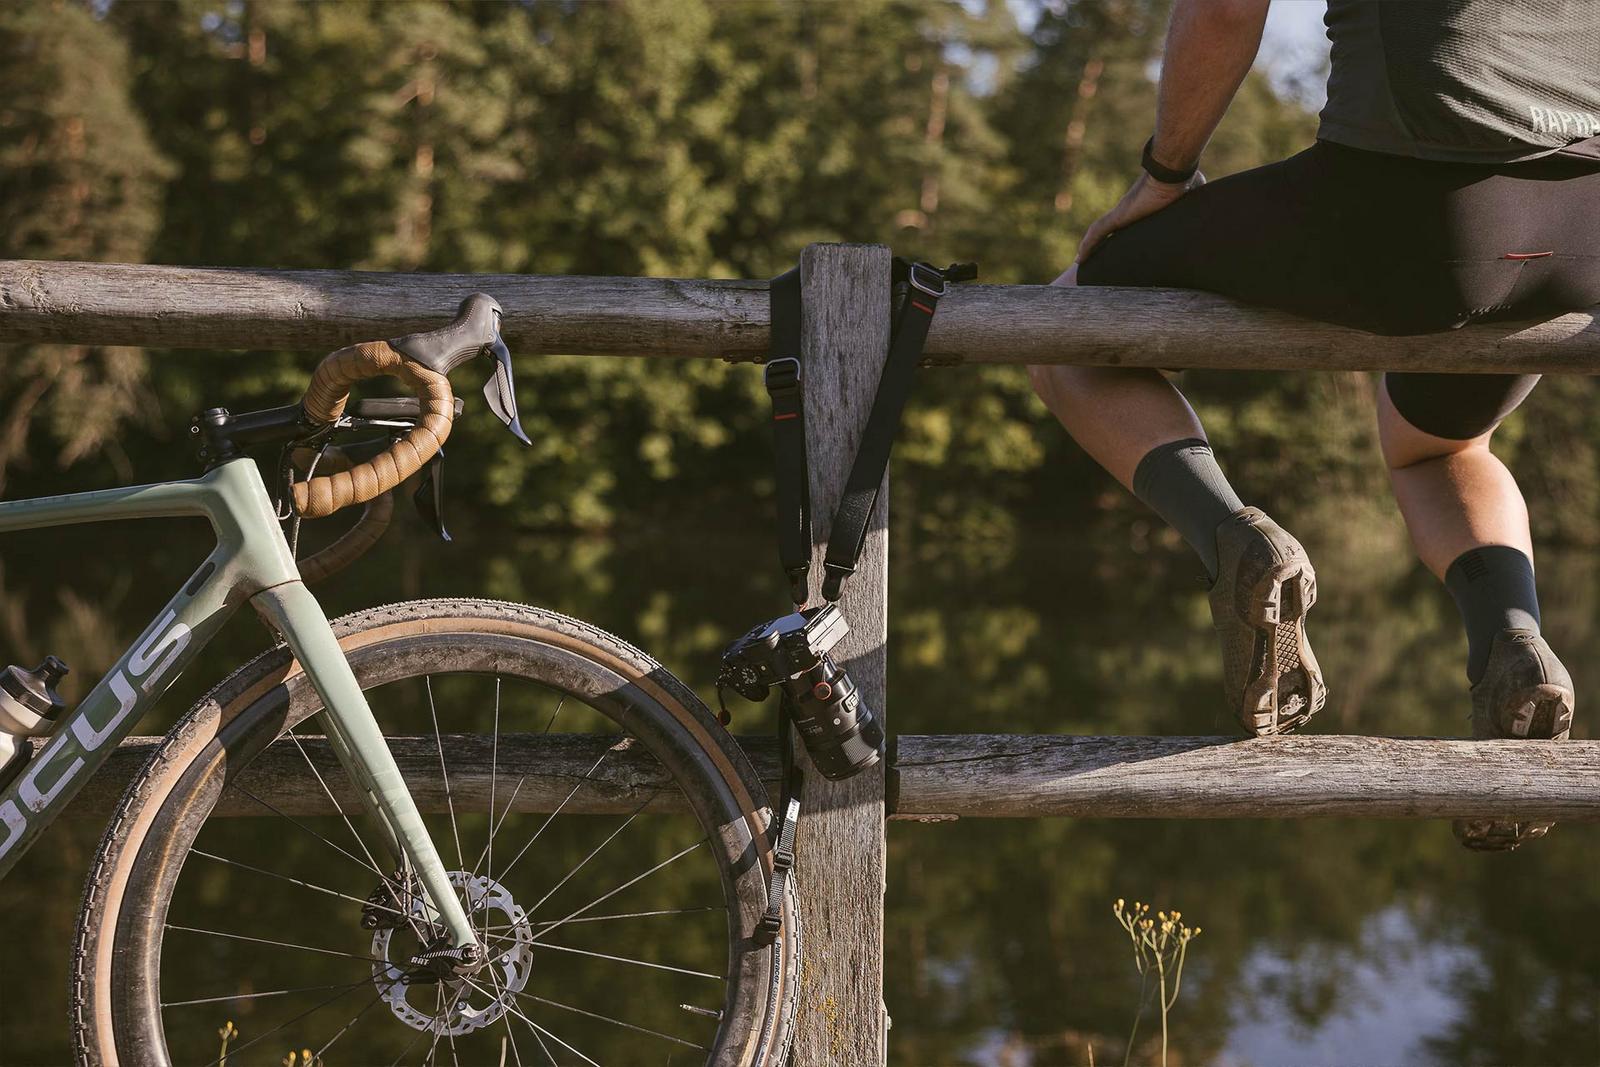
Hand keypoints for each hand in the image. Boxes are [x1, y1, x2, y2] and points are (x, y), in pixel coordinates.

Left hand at [1074, 170, 1204, 264]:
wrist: (1174, 172)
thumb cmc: (1184, 181)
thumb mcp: (1192, 198)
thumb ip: (1192, 204)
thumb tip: (1208, 210)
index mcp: (1144, 210)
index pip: (1129, 226)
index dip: (1122, 238)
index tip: (1118, 249)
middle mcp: (1129, 211)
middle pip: (1110, 233)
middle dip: (1100, 247)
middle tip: (1093, 262)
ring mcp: (1121, 213)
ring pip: (1098, 235)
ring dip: (1089, 248)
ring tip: (1079, 264)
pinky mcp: (1118, 215)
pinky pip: (1097, 232)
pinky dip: (1087, 245)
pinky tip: (1079, 258)